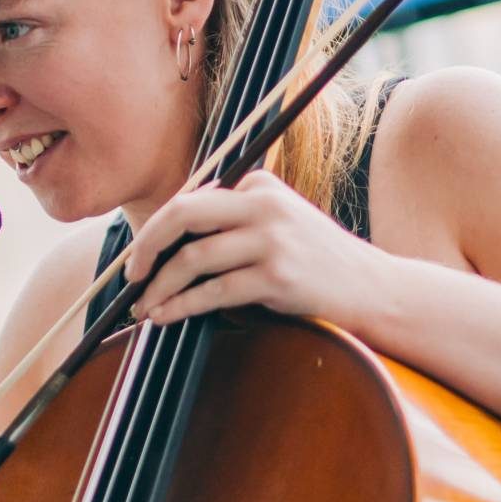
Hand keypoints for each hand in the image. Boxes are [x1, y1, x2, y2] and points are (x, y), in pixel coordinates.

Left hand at [123, 169, 390, 328]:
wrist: (370, 288)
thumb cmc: (314, 260)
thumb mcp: (277, 222)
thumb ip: (232, 219)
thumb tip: (162, 241)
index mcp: (259, 184)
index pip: (190, 201)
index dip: (154, 230)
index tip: (136, 258)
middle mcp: (264, 204)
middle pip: (182, 216)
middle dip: (145, 247)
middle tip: (130, 277)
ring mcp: (272, 240)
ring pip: (193, 258)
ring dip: (159, 287)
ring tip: (143, 308)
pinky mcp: (277, 276)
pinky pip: (213, 292)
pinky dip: (181, 306)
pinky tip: (165, 317)